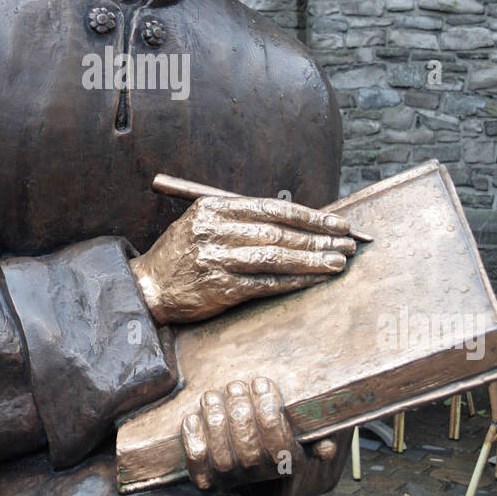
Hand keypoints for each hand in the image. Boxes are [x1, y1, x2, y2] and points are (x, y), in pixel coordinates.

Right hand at [130, 193, 354, 324]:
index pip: (272, 208)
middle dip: (319, 237)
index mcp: (213, 208)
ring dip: (313, 259)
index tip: (337, 222)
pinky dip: (294, 281)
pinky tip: (315, 279)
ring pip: (276, 257)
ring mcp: (216, 259)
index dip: (309, 215)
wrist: (148, 287)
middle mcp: (214, 230)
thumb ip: (242, 220)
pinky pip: (266, 283)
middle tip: (348, 242)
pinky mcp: (219, 287)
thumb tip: (298, 223)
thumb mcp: (204, 224)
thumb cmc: (183, 255)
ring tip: (339, 261)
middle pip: (278, 232)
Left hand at [181, 376, 336, 489]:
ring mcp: (233, 481)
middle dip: (240, 414)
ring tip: (213, 396)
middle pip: (250, 451)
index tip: (262, 382)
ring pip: (224, 459)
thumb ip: (318, 434)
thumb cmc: (277, 425)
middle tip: (236, 386)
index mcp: (289, 463)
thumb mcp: (304, 426)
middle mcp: (261, 475)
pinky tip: (193, 417)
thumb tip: (326, 448)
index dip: (269, 413)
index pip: (281, 446)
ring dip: (215, 424)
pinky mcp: (208, 481)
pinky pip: (199, 467)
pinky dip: (193, 443)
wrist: (251, 450)